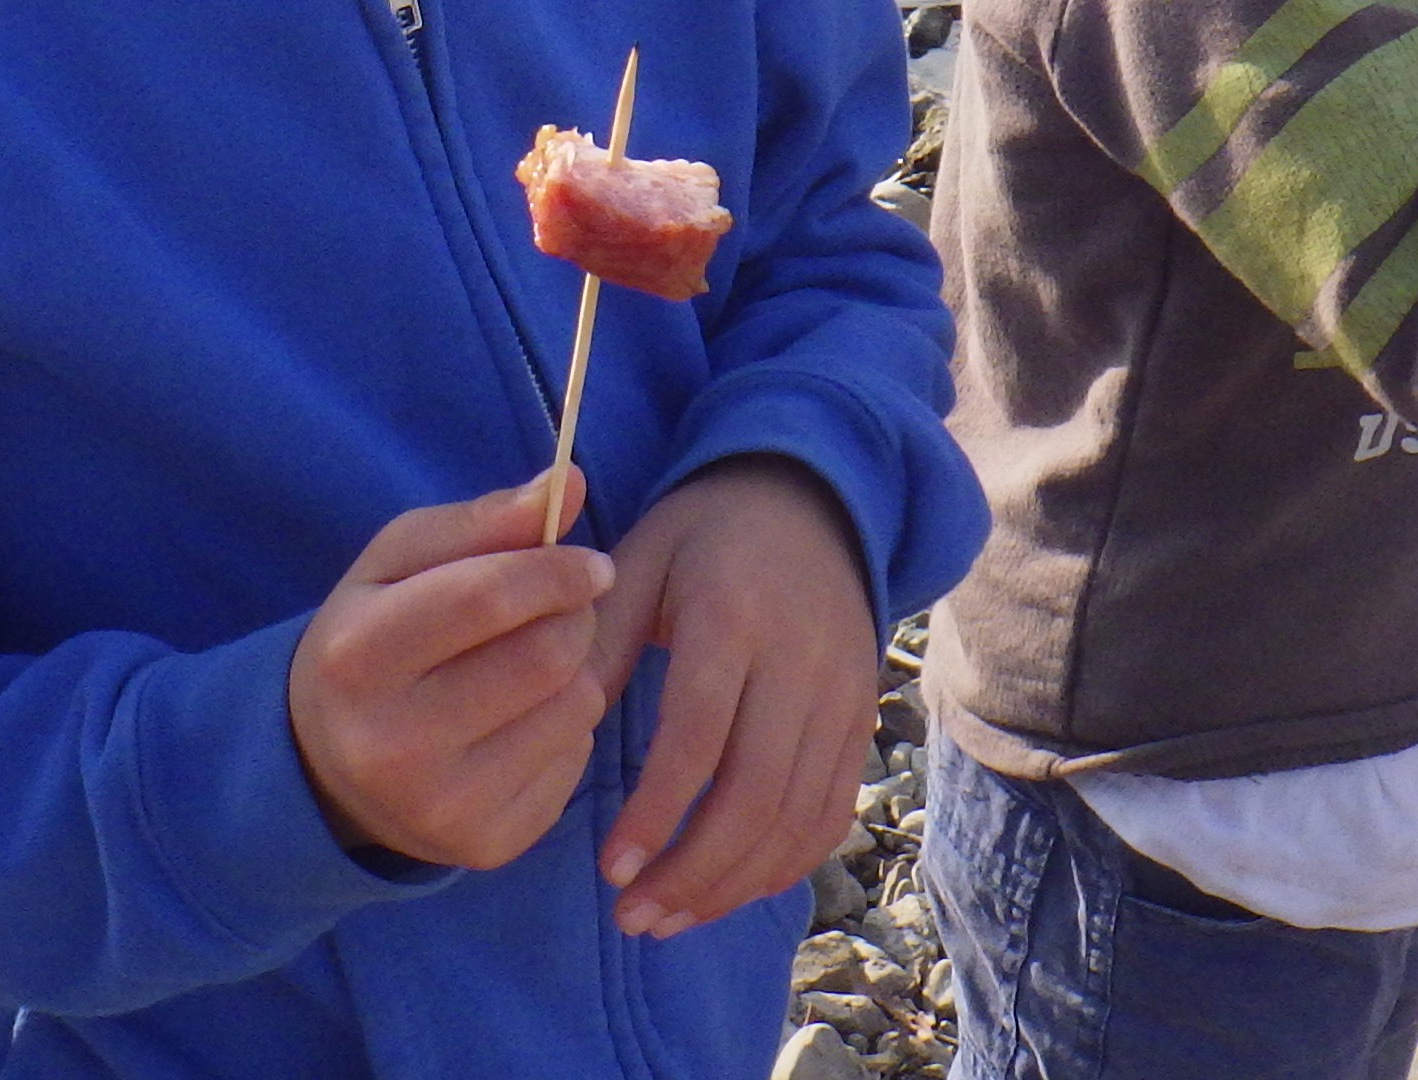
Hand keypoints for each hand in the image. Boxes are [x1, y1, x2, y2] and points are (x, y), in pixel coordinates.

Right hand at [288, 474, 613, 869]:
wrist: (327, 766)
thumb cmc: (374, 639)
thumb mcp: (398, 566)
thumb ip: (481, 521)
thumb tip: (569, 481)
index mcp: (358, 657)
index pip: (488, 597)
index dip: (557, 569)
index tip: (589, 562)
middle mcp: (392, 743)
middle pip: (545, 657)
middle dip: (573, 618)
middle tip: (561, 610)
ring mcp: (440, 806)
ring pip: (574, 710)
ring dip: (574, 673)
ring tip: (533, 666)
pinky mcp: (485, 846)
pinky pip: (574, 766)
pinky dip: (564, 731)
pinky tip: (519, 723)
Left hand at [586, 457, 878, 938]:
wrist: (809, 501)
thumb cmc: (701, 535)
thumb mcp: (638, 560)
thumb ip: (599, 637)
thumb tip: (556, 722)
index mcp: (733, 614)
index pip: (699, 733)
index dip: (656, 810)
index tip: (610, 867)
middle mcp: (801, 661)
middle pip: (756, 793)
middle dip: (692, 871)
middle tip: (632, 915)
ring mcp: (842, 696)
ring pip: (797, 816)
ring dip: (733, 883)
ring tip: (666, 918)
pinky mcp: (861, 721)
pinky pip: (831, 811)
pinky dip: (783, 864)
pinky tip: (727, 890)